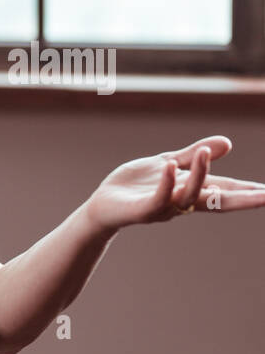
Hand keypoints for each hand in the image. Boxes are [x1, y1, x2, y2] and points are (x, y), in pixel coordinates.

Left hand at [85, 135, 264, 233]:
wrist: (102, 204)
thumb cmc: (136, 186)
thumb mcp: (169, 164)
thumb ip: (194, 156)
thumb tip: (227, 143)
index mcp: (191, 191)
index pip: (227, 190)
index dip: (250, 191)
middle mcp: (182, 202)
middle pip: (218, 201)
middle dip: (244, 199)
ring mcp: (163, 207)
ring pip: (188, 195)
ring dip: (199, 174)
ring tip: (203, 153)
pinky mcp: (142, 210)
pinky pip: (157, 198)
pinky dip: (166, 184)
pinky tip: (170, 167)